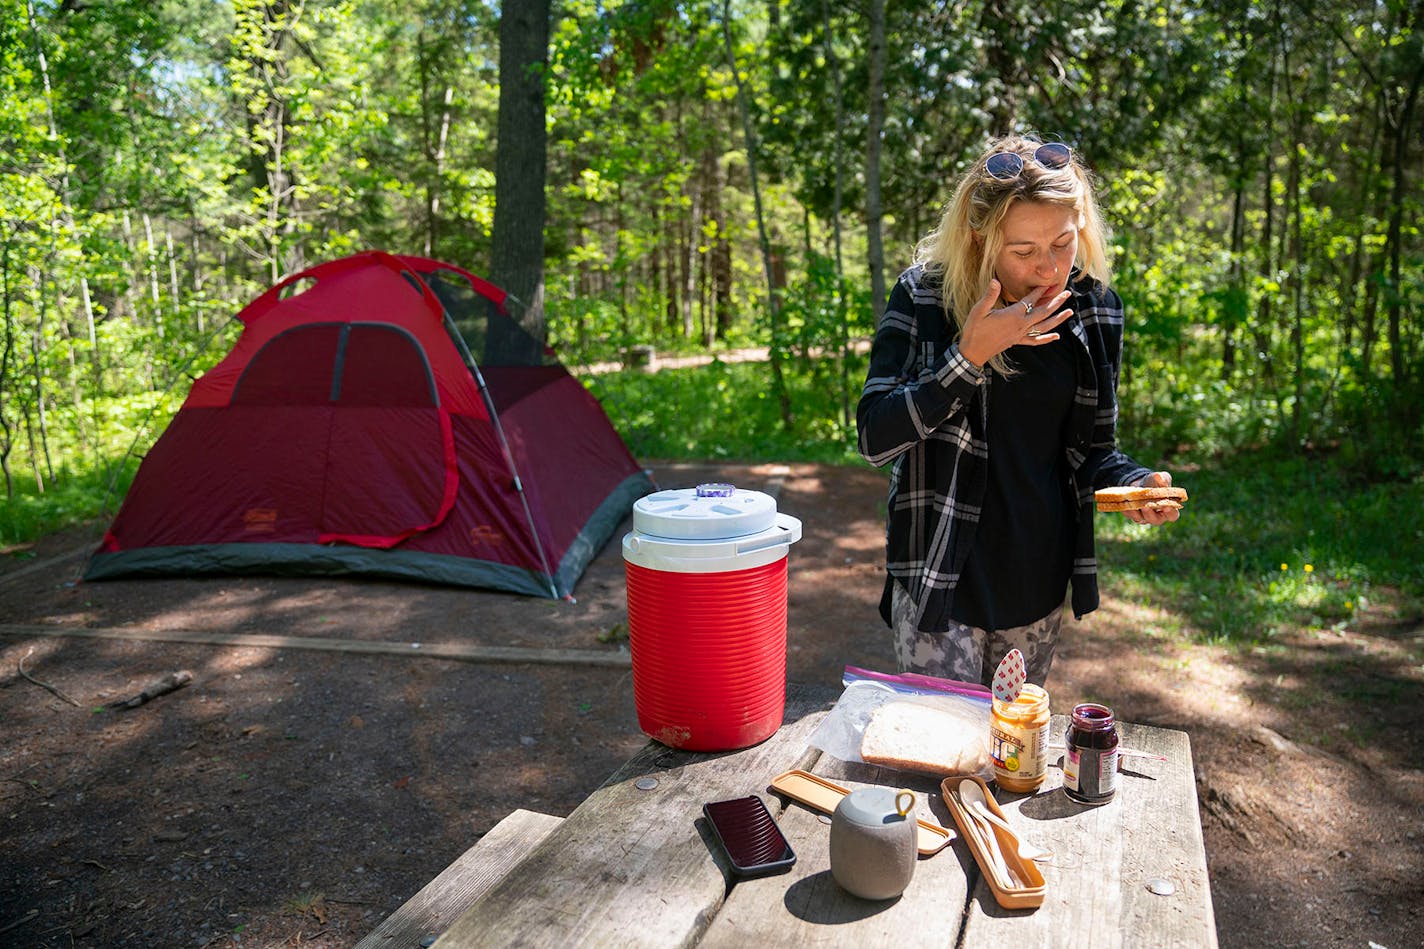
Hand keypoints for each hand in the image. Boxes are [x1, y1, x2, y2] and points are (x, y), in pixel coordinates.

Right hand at [958, 280, 1073, 368]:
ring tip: (1070, 312)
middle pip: (1043, 312)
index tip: (1050, 282)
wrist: (972, 352)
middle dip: (1057, 302)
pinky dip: (1047, 338)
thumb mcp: (979, 310)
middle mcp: (1021, 325)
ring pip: (1044, 326)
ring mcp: (1020, 334)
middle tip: (1068, 293)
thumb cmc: (974, 330)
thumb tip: (995, 280)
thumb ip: (989, 295)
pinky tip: (1056, 336)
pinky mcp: (1017, 341)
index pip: (1030, 300)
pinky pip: (1036, 340)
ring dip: (1058, 319)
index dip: (1040, 290)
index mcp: (1013, 315)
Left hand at [1122, 471, 1179, 525]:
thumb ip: (1163, 479)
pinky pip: (1129, 514)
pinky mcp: (1133, 515)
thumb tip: (1160, 478)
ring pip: (1141, 519)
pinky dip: (1128, 509)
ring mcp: (1144, 518)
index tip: (1167, 506)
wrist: (1141, 483)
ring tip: (1134, 503)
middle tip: (1146, 506)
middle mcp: (1157, 516)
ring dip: (1137, 513)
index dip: (1170, 512)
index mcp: (1169, 510)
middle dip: (1150, 514)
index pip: (1172, 515)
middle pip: (1156, 520)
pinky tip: (1125, 502)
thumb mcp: (1160, 478)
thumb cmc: (1156, 482)